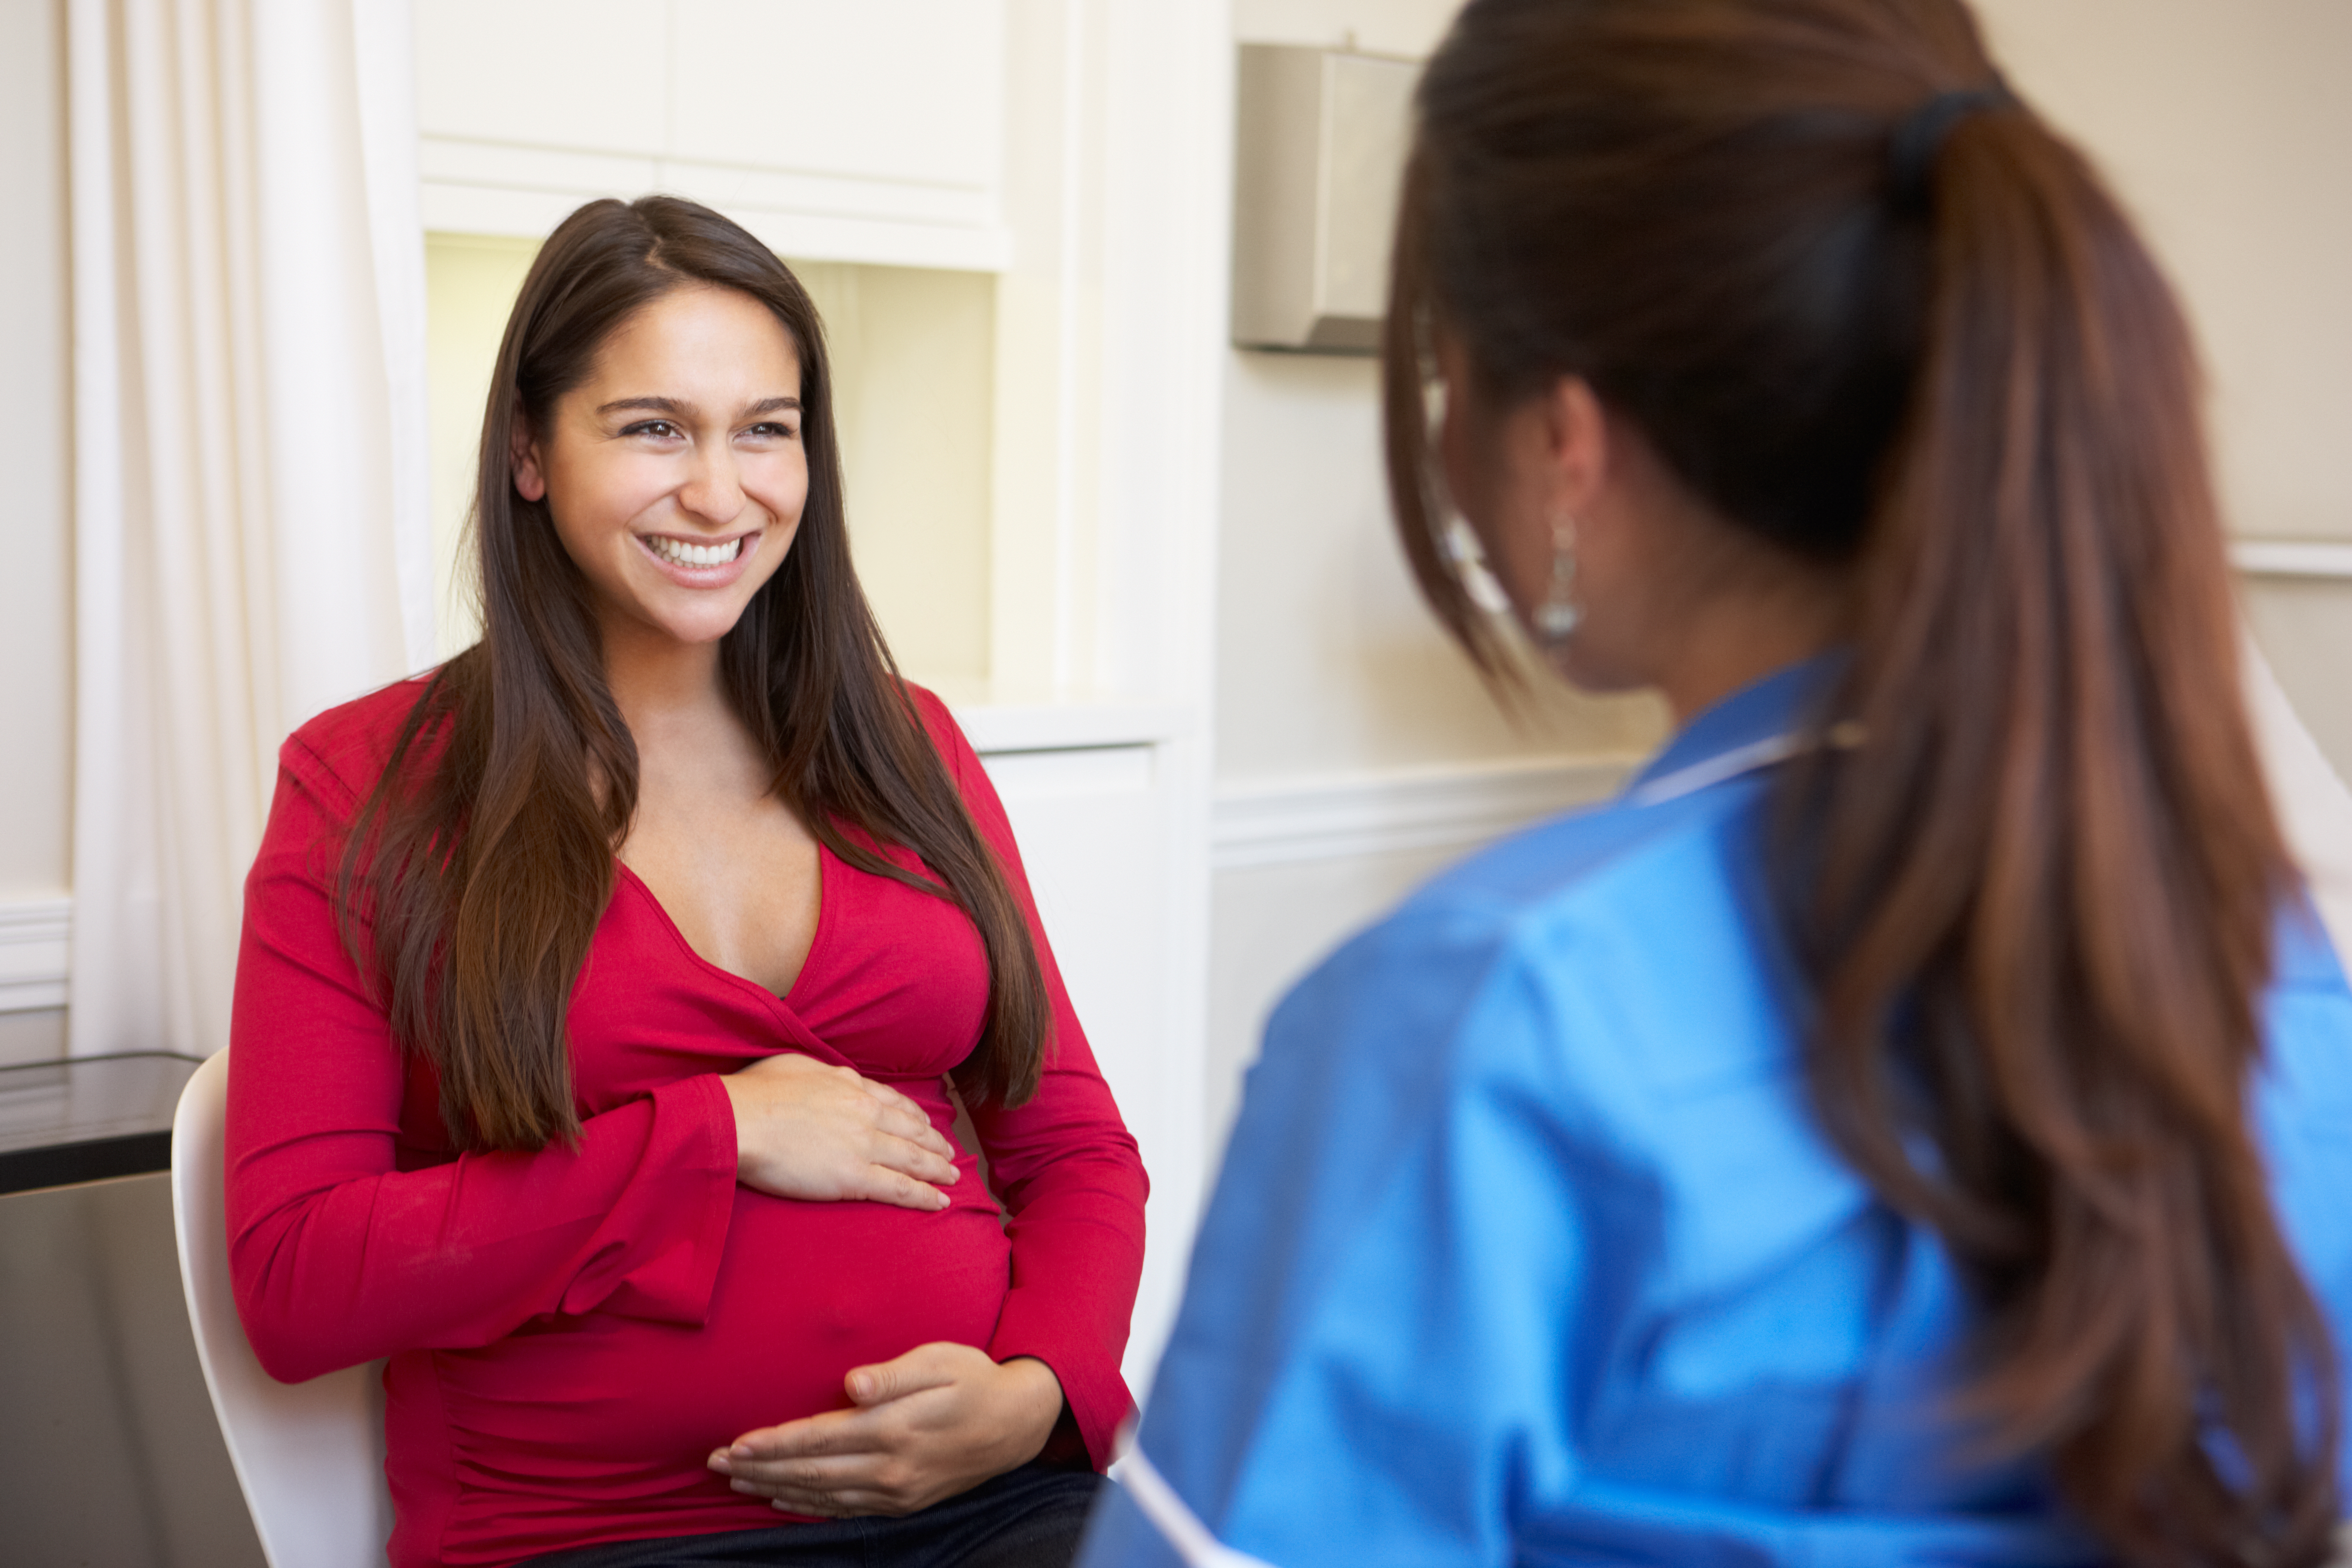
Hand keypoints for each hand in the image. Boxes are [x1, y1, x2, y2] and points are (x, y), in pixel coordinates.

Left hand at [708, 1344, 1065, 1516]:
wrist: (1016, 1425)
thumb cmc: (973, 1380)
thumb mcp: (941, 1361)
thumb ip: (895, 1374)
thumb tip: (853, 1383)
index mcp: (896, 1428)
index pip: (820, 1439)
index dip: (775, 1442)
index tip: (736, 1442)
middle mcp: (892, 1468)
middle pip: (812, 1472)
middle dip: (760, 1468)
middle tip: (716, 1463)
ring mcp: (897, 1492)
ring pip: (823, 1496)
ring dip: (775, 1488)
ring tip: (736, 1481)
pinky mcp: (902, 1503)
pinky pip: (845, 1511)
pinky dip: (808, 1507)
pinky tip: (783, 1499)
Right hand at [719, 1054, 959, 1209]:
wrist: (738, 1119)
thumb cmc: (754, 1093)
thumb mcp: (794, 1066)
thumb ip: (820, 1074)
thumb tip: (827, 1077)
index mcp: (850, 1086)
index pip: (895, 1103)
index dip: (916, 1117)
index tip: (928, 1126)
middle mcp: (865, 1112)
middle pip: (912, 1131)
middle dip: (935, 1144)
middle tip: (950, 1155)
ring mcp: (863, 1144)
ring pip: (913, 1159)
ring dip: (937, 1170)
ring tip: (953, 1179)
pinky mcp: (854, 1176)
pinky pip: (899, 1188)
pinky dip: (924, 1196)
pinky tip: (940, 1202)